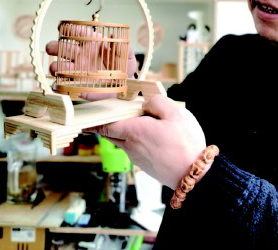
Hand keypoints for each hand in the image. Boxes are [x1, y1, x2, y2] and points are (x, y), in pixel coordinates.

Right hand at [45, 26, 137, 100]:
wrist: (124, 87)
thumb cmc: (124, 67)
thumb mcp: (127, 56)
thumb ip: (121, 47)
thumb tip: (113, 35)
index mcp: (92, 43)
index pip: (78, 33)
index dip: (69, 29)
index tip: (61, 27)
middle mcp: (81, 55)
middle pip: (62, 48)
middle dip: (54, 46)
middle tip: (51, 48)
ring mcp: (77, 70)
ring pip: (60, 66)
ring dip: (55, 66)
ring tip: (55, 68)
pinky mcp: (77, 84)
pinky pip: (64, 84)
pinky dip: (59, 84)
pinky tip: (58, 84)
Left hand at [88, 94, 206, 188]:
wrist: (192, 176)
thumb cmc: (185, 144)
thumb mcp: (176, 113)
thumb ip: (157, 102)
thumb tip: (145, 103)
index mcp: (133, 131)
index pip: (104, 123)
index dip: (93, 114)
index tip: (85, 106)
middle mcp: (130, 145)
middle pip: (109, 132)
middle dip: (105, 120)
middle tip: (107, 108)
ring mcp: (136, 157)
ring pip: (121, 139)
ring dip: (122, 128)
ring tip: (137, 117)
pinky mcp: (144, 164)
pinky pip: (133, 146)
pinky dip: (134, 137)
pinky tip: (150, 131)